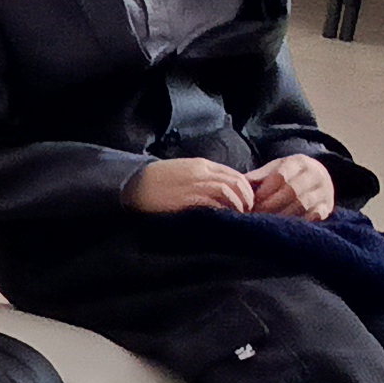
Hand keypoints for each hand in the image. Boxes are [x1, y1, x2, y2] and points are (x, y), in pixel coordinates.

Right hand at [128, 157, 257, 214]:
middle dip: (247, 197)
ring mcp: (196, 184)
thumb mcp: (183, 172)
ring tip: (240, 215)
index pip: (233, 173)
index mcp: (201, 164)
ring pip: (229, 189)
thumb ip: (202, 177)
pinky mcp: (189, 198)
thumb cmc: (157, 181)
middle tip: (248, 210)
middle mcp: (202, 172)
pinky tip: (226, 218)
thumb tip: (222, 190)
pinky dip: (224, 210)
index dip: (245, 188)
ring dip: (239, 204)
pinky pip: (214, 202)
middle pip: (236, 181)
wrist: (135, 185)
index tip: (247, 201)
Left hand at [246, 155, 337, 220]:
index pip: (281, 176)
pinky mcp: (328, 206)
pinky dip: (302, 221)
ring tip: (268, 223)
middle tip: (257, 216)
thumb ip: (258, 176)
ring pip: (303, 204)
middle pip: (292, 191)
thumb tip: (237, 185)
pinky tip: (288, 227)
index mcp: (299, 162)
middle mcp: (315, 175)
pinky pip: (317, 215)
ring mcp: (324, 191)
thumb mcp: (275, 169)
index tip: (252, 204)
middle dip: (271, 205)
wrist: (319, 177)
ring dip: (283, 215)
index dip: (265, 191)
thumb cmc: (290, 175)